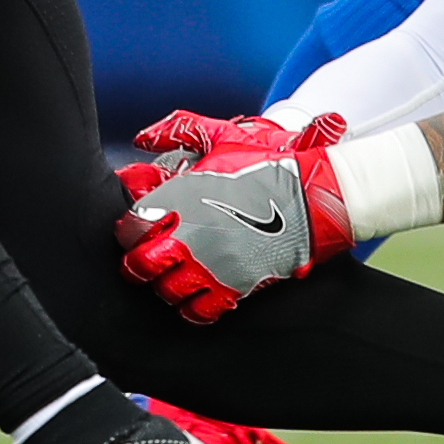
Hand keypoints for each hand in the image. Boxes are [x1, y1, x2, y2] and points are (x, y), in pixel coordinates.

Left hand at [113, 111, 355, 323]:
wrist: (312, 195)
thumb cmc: (268, 165)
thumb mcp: (221, 137)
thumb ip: (176, 132)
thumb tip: (142, 138)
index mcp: (181, 197)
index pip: (132, 225)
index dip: (130, 230)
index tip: (137, 230)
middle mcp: (190, 233)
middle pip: (141, 264)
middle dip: (138, 264)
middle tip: (146, 261)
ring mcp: (211, 263)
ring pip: (166, 291)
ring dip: (165, 286)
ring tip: (173, 278)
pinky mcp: (234, 285)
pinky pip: (200, 311)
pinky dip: (193, 309)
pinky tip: (196, 299)